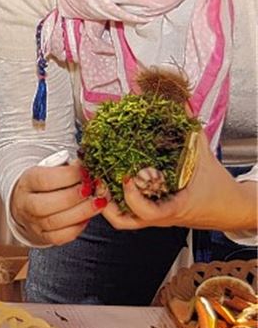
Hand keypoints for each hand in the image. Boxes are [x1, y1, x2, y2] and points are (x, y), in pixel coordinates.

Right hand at [10, 161, 106, 245]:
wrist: (28, 203)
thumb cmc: (45, 184)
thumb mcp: (50, 169)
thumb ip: (67, 168)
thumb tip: (86, 165)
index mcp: (27, 182)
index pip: (43, 180)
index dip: (67, 176)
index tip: (85, 172)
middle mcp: (25, 204)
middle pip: (45, 205)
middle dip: (74, 197)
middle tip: (93, 189)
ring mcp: (32, 222)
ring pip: (55, 222)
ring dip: (82, 212)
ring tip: (99, 202)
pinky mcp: (42, 236)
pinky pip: (61, 237)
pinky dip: (77, 227)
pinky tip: (87, 217)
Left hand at [103, 140, 256, 233]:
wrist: (229, 208)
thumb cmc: (218, 187)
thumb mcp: (204, 157)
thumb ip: (191, 132)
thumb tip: (180, 105)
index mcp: (175, 205)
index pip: (148, 211)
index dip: (132, 196)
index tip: (127, 177)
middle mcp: (160, 216)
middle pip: (125, 222)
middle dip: (107, 204)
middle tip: (100, 181)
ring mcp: (154, 218)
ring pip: (122, 221)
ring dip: (107, 205)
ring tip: (98, 183)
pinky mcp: (151, 216)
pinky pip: (128, 215)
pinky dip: (115, 203)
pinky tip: (107, 185)